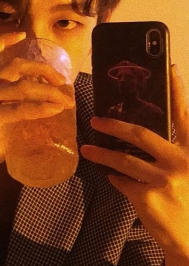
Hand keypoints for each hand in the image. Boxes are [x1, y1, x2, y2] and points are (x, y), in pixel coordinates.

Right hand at [0, 32, 74, 185]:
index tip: (22, 35)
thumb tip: (32, 114)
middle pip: (14, 65)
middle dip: (42, 68)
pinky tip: (53, 111)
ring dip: (48, 92)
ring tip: (66, 100)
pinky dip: (38, 109)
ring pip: (20, 87)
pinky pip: (16, 109)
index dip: (4, 40)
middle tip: (61, 80)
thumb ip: (5, 112)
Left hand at [81, 65, 188, 263]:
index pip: (184, 116)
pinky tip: (113, 179)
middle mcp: (180, 161)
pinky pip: (121, 181)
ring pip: (122, 159)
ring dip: (101, 154)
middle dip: (113, 126)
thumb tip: (137, 138)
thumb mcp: (187, 173)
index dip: (178, 91)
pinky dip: (115, 179)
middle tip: (95, 120)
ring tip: (87, 150)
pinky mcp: (148, 196)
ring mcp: (164, 179)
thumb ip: (170, 154)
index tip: (172, 69)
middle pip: (140, 134)